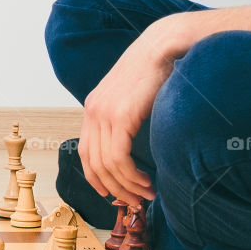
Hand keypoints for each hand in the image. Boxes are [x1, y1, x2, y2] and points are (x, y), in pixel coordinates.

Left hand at [78, 12, 195, 203]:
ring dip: (127, 187)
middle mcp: (93, 110)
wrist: (164, 46)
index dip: (96, 177)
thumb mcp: (133, 97)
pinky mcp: (119, 116)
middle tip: (134, 203)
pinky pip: (119, 159)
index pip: (86, 152)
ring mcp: (104, 113)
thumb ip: (126, 118)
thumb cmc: (156, 72)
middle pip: (94, 163)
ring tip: (146, 195)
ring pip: (107, 165)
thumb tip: (134, 146)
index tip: (112, 194)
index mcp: (94, 106)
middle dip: (114, 189)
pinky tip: (146, 181)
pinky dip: (131, 177)